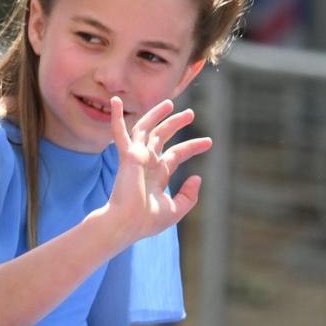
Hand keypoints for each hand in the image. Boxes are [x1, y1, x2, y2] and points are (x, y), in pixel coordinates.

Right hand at [103, 97, 211, 246]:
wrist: (127, 223)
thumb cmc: (147, 221)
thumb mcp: (176, 209)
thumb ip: (189, 195)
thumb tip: (197, 177)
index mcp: (157, 175)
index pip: (176, 154)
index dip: (193, 146)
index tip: (209, 142)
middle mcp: (147, 163)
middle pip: (162, 137)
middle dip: (176, 124)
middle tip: (190, 114)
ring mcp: (137, 158)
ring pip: (146, 129)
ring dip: (156, 115)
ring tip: (170, 103)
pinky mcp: (128, 156)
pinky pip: (121, 133)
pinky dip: (118, 117)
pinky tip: (117, 101)